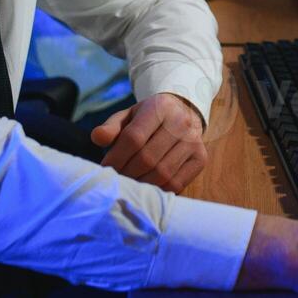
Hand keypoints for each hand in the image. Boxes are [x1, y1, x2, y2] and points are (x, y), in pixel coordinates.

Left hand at [90, 93, 207, 191]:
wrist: (182, 113)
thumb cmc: (149, 118)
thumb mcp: (129, 116)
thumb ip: (112, 127)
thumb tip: (97, 138)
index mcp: (160, 107)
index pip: (134, 138)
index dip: (116, 157)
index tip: (105, 168)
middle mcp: (181, 122)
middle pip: (148, 158)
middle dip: (127, 173)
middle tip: (116, 179)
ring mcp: (194, 141)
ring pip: (162, 173)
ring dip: (141, 183)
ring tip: (130, 184)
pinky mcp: (201, 158)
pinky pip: (177, 183)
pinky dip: (159, 189)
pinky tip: (147, 185)